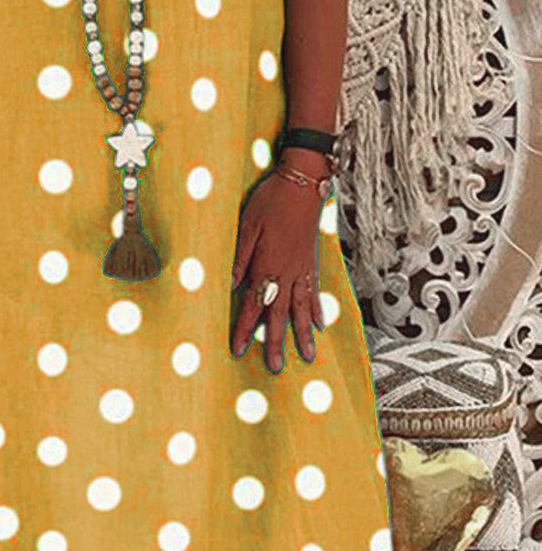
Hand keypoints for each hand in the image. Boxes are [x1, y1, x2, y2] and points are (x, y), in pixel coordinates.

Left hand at [230, 170, 325, 372]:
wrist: (303, 182)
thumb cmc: (270, 201)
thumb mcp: (246, 226)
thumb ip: (239, 259)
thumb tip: (230, 287)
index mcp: (266, 265)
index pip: (253, 304)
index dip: (245, 328)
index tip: (238, 349)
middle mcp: (286, 273)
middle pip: (279, 314)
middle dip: (276, 342)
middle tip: (276, 368)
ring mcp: (302, 269)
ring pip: (301, 309)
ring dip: (302, 334)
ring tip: (306, 357)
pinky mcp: (313, 262)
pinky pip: (315, 292)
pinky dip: (317, 310)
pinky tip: (320, 326)